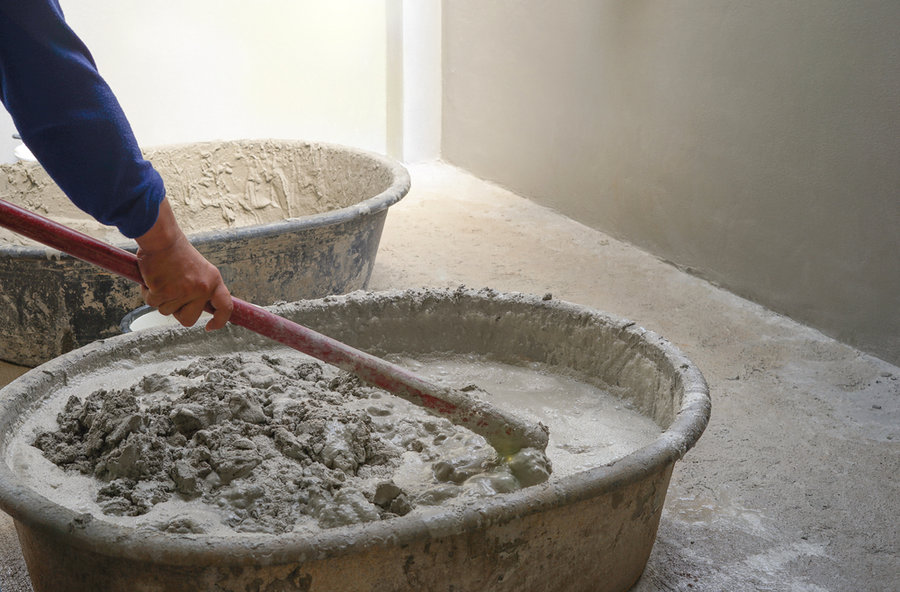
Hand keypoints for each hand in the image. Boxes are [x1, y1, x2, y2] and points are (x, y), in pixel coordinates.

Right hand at [135, 199, 232, 329]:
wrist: (162, 238)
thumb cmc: (177, 252)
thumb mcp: (200, 269)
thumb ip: (202, 288)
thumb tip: (200, 307)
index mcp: (214, 281)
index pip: (225, 307)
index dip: (220, 321)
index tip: (210, 326)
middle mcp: (202, 288)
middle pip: (189, 319)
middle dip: (177, 312)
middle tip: (171, 295)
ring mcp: (183, 291)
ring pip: (167, 311)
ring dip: (160, 299)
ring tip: (162, 279)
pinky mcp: (164, 291)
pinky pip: (152, 303)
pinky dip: (148, 293)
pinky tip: (152, 278)